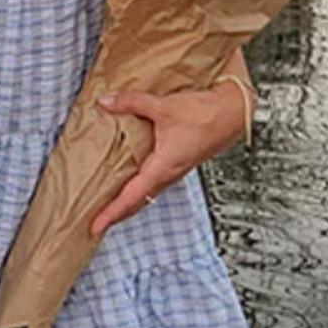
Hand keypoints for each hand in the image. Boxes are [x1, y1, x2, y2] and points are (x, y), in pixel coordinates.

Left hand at [89, 84, 247, 237]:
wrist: (234, 113)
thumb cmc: (206, 114)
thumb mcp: (163, 106)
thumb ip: (131, 102)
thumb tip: (105, 101)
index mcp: (164, 167)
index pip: (131, 197)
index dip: (111, 213)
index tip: (95, 226)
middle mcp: (169, 174)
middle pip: (137, 202)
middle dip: (115, 215)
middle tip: (94, 224)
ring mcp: (175, 170)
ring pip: (146, 194)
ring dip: (126, 203)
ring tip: (106, 207)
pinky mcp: (178, 163)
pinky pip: (153, 183)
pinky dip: (137, 189)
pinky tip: (129, 182)